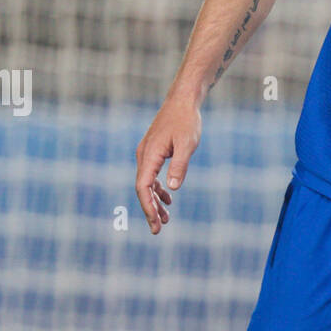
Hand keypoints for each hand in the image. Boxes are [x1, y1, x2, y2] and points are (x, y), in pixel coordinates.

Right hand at [135, 97, 201, 233]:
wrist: (182, 101)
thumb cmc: (186, 121)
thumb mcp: (187, 145)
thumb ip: (179, 166)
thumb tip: (172, 188)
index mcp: (149, 155)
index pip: (143, 187)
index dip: (148, 207)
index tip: (155, 223)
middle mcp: (144, 155)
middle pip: (143, 189)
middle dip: (150, 210)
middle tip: (158, 230)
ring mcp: (147, 153)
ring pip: (147, 183)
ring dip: (155, 201)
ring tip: (166, 219)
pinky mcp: (154, 152)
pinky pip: (152, 175)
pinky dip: (159, 188)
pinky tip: (168, 198)